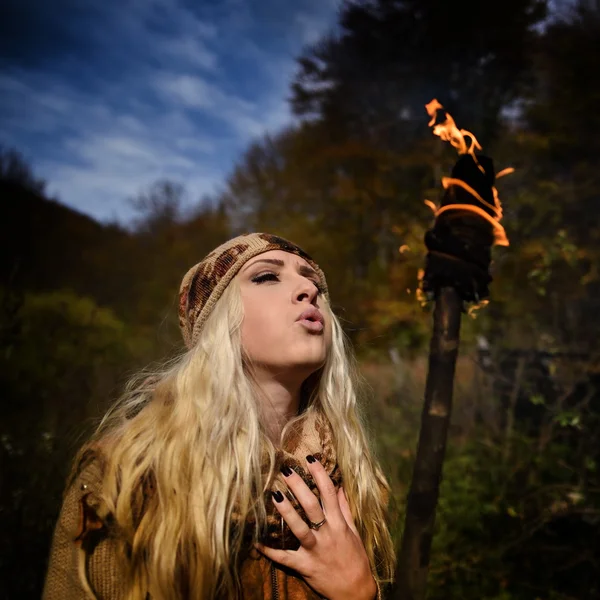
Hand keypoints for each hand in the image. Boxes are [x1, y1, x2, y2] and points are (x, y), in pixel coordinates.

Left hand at [255, 456, 376, 599]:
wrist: (355, 592)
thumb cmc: (355, 558)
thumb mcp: (353, 531)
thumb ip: (344, 508)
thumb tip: (339, 485)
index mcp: (339, 524)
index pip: (329, 493)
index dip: (320, 474)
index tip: (310, 459)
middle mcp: (327, 535)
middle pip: (312, 507)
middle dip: (299, 487)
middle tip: (286, 470)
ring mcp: (315, 551)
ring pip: (299, 529)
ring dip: (286, 512)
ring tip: (274, 495)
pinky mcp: (305, 566)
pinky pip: (285, 558)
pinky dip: (270, 551)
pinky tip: (256, 541)